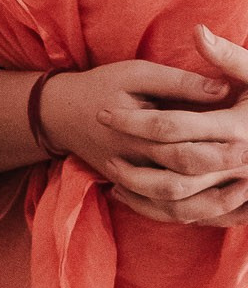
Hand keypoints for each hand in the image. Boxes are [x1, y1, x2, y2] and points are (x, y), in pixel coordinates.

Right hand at [41, 32, 247, 226]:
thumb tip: (222, 89)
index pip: (179, 141)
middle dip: (220, 178)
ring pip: (172, 207)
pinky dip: (195, 214)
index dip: (216, 143)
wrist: (59, 113)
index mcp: (130, 129)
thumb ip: (179, 81)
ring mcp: (128, 180)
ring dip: (211, 205)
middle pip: (179, 181)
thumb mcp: (136, 73)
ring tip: (244, 191)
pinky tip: (223, 208)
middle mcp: (128, 160)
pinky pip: (163, 213)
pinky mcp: (130, 189)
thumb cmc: (102, 86)